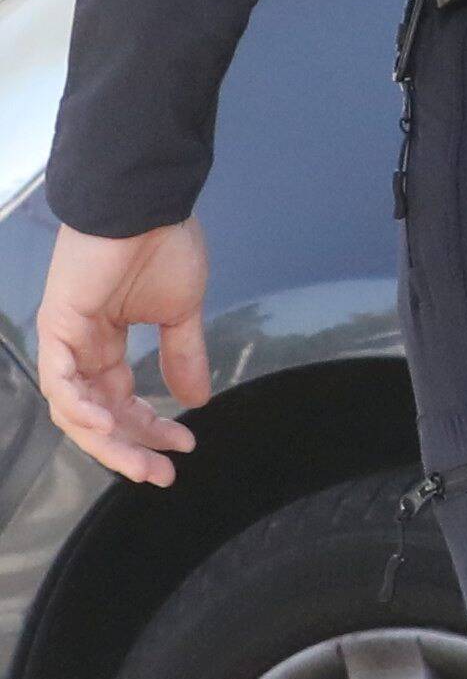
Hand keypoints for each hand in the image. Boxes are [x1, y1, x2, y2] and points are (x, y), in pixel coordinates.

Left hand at [38, 222, 212, 484]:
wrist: (146, 205)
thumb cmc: (163, 246)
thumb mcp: (182, 311)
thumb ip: (183, 356)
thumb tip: (197, 400)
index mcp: (107, 345)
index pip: (122, 403)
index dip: (151, 429)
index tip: (184, 446)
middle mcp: (81, 349)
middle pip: (96, 416)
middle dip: (129, 449)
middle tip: (160, 473)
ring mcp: (65, 340)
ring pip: (74, 409)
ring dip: (107, 440)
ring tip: (141, 460)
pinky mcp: (57, 326)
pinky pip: (60, 381)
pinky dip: (81, 407)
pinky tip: (109, 425)